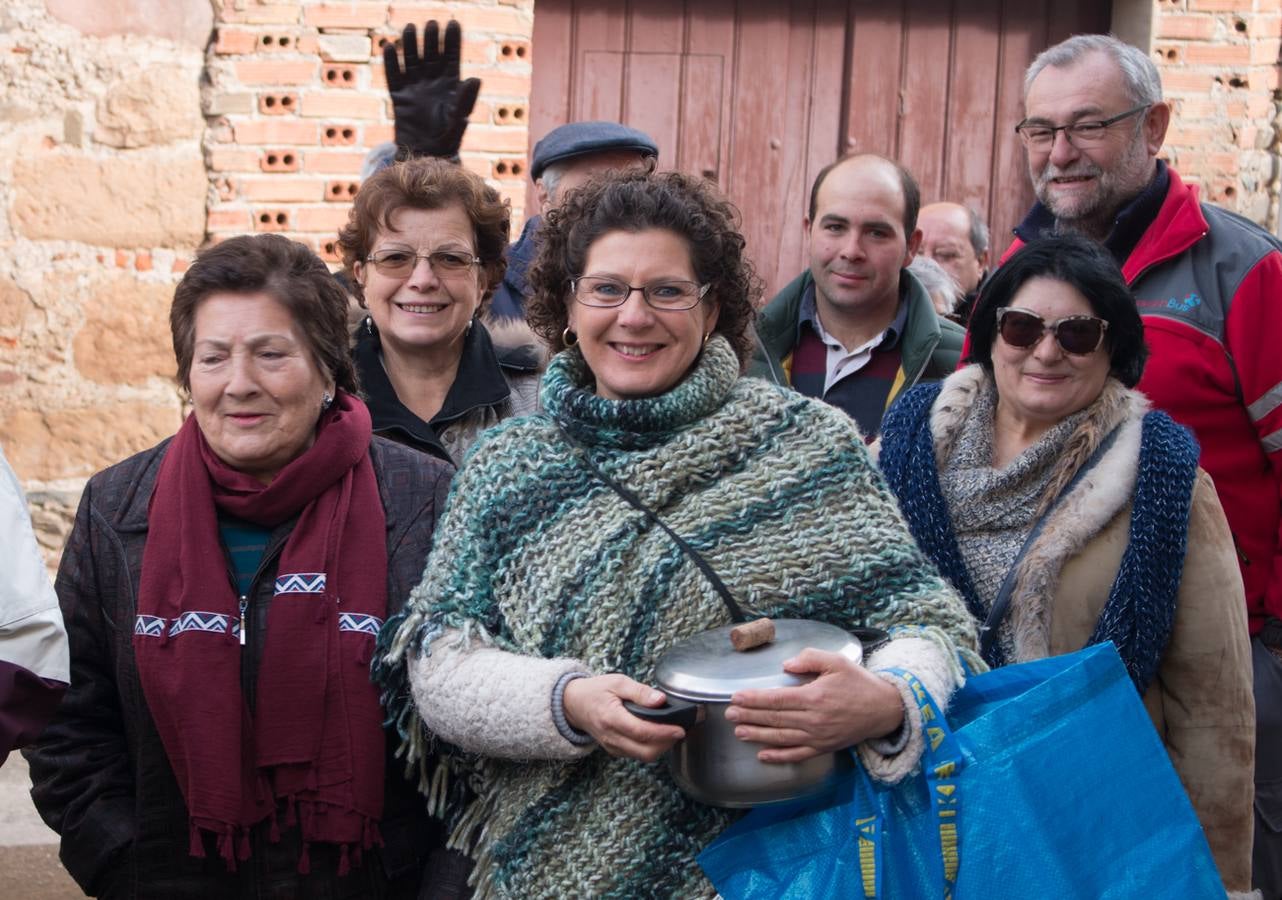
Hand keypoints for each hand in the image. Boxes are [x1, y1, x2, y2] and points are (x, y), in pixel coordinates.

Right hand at [384, 20, 481, 158]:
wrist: (428, 154)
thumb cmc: (448, 138)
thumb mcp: (459, 119)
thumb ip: (466, 100)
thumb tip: (476, 79)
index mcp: (451, 85)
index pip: (451, 57)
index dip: (451, 41)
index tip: (452, 23)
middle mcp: (432, 82)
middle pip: (431, 55)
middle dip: (431, 39)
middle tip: (431, 24)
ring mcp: (415, 88)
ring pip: (412, 60)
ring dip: (411, 44)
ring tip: (410, 28)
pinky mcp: (399, 96)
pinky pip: (393, 76)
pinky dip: (391, 63)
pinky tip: (390, 47)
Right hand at [562, 674, 684, 762]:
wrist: (573, 704)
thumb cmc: (595, 691)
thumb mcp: (617, 682)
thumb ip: (640, 691)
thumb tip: (661, 700)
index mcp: (611, 718)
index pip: (642, 732)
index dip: (664, 733)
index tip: (680, 729)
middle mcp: (611, 737)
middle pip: (645, 751)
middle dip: (667, 743)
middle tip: (680, 730)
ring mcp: (612, 747)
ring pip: (643, 756)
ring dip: (661, 747)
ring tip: (672, 731)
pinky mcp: (614, 750)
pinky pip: (637, 755)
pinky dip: (651, 748)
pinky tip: (659, 735)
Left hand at [725, 649, 903, 763]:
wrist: (885, 709)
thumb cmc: (860, 683)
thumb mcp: (837, 661)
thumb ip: (810, 658)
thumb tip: (787, 665)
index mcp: (815, 697)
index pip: (776, 699)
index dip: (754, 699)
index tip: (736, 697)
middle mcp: (814, 720)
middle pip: (775, 719)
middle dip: (749, 716)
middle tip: (729, 714)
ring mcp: (818, 737)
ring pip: (781, 738)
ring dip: (758, 735)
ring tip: (739, 731)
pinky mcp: (824, 747)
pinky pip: (797, 754)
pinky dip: (779, 756)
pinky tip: (762, 755)